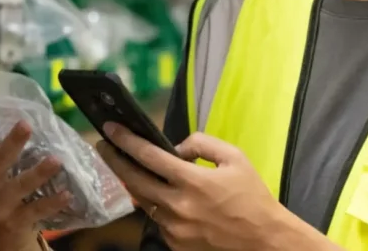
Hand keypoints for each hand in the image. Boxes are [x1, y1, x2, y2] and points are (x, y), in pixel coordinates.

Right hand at [0, 114, 70, 250]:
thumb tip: (19, 128)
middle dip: (11, 144)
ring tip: (56, 160)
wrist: (0, 246)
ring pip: (19, 187)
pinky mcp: (15, 224)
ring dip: (38, 173)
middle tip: (25, 125)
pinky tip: (66, 194)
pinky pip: (36, 211)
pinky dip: (52, 203)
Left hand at [95, 126, 332, 250]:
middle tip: (104, 146)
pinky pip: (157, 219)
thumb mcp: (234, 158)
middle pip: (133, 180)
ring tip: (128, 167)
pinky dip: (156, 205)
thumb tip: (175, 148)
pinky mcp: (176, 244)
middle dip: (114, 160)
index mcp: (193, 181)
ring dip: (134, 183)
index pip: (148, 156)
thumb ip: (201, 144)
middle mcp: (178, 206)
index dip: (125, 140)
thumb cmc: (252, 197)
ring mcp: (174, 229)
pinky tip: (160, 195)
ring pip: (143, 201)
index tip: (109, 129)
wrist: (264, 241)